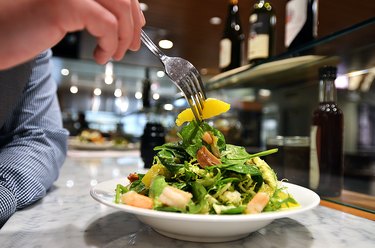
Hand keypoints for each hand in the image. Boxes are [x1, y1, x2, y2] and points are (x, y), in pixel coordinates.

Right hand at [0, 0, 145, 68]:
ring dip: (124, 38)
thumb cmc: (25, 26)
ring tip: (113, 54)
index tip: (137, 29)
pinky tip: (100, 56)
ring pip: (120, 8)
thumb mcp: (67, 14)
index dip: (134, 9)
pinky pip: (106, 24)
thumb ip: (95, 11)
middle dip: (134, 26)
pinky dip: (111, 44)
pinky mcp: (64, 4)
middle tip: (131, 48)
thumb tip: (131, 19)